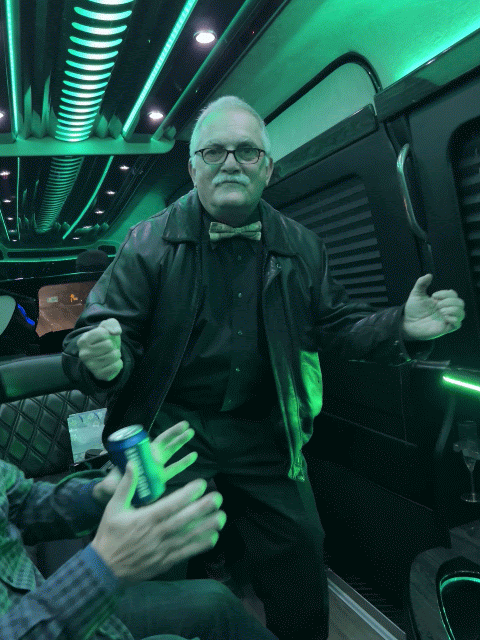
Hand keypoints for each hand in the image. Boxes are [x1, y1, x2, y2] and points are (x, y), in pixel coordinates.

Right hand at [77, 318, 122, 381]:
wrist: (104, 356)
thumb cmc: (105, 340)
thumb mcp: (107, 327)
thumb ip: (111, 324)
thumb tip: (116, 332)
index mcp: (83, 341)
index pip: (103, 333)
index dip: (108, 334)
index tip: (104, 338)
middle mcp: (84, 354)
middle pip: (108, 345)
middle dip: (112, 345)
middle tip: (108, 348)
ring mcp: (90, 366)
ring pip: (113, 355)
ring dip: (116, 354)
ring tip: (110, 354)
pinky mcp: (99, 374)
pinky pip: (116, 366)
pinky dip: (118, 363)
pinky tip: (112, 362)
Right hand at [91, 460, 225, 583]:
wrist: (104, 569)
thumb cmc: (109, 535)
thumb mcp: (113, 508)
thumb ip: (125, 486)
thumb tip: (132, 463)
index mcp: (145, 519)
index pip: (170, 505)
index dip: (187, 495)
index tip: (200, 484)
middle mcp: (156, 534)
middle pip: (183, 520)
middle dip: (202, 509)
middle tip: (218, 497)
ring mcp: (162, 549)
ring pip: (188, 536)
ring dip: (207, 526)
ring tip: (222, 516)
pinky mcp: (166, 561)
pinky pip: (186, 553)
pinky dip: (200, 546)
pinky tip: (214, 537)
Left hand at [93, 421, 196, 505]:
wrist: (113, 500)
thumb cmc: (112, 486)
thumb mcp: (113, 481)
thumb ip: (120, 478)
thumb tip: (131, 465)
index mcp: (141, 455)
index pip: (157, 442)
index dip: (169, 435)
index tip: (180, 428)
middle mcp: (150, 459)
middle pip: (166, 444)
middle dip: (176, 434)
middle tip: (187, 425)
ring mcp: (156, 469)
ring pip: (171, 454)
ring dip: (180, 444)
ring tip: (191, 433)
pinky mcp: (160, 480)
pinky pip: (174, 470)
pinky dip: (183, 463)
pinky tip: (193, 455)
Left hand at [402, 274, 464, 339]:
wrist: (407, 322)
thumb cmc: (413, 309)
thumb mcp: (416, 294)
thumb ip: (421, 283)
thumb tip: (429, 275)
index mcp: (442, 300)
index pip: (453, 294)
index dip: (446, 293)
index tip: (433, 296)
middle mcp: (446, 309)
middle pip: (460, 302)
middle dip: (450, 301)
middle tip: (437, 305)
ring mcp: (447, 319)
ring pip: (462, 313)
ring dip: (452, 310)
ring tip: (441, 311)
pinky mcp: (446, 328)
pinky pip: (458, 324)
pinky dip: (454, 319)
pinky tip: (444, 317)